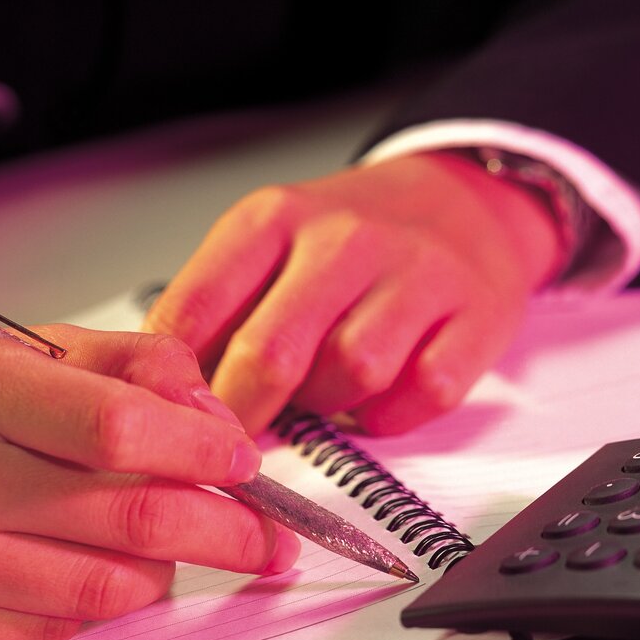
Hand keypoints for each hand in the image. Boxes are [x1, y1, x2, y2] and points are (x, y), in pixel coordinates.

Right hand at [0, 328, 297, 639]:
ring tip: (160, 542)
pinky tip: (85, 568)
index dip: (207, 448)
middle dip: (231, 532)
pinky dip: (98, 603)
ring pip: (113, 589)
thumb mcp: (14, 347)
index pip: (125, 427)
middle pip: (138, 519)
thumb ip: (128, 365)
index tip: (244, 461)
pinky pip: (61, 632)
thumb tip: (214, 416)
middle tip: (267, 537)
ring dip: (164, 568)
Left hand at [144, 151, 563, 435]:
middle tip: (236, 439)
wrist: (460, 200)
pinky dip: (394, 413)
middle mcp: (346, 239)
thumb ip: (217, 310)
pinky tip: (382, 395)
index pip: (198, 309)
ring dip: (331, 404)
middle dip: (244, 414)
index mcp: (276, 219)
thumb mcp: (269, 243)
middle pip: (272, 354)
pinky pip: (423, 392)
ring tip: (327, 391)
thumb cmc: (351, 238)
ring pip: (352, 373)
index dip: (177, 383)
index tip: (173, 418)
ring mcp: (417, 274)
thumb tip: (164, 391)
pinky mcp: (475, 316)